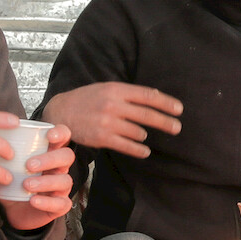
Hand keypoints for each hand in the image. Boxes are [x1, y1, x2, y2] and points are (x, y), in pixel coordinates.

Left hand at [0, 123, 78, 230]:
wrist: (12, 212)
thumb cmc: (13, 186)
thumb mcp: (3, 170)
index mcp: (48, 153)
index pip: (63, 137)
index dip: (60, 133)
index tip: (49, 136)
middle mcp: (58, 168)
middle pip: (67, 156)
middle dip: (50, 158)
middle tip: (29, 165)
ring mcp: (61, 187)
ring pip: (65, 180)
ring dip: (45, 181)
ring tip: (26, 185)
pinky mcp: (60, 205)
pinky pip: (61, 203)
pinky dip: (47, 202)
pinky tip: (33, 201)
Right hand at [39, 82, 182, 157]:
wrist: (61, 111)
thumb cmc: (88, 99)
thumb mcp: (108, 89)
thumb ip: (129, 94)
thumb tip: (157, 98)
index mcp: (117, 90)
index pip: (147, 95)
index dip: (165, 103)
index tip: (179, 109)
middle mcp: (113, 105)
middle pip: (147, 115)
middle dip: (165, 122)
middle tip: (177, 128)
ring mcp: (108, 122)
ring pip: (138, 132)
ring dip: (143, 135)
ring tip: (143, 136)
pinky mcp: (102, 138)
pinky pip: (128, 146)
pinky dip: (139, 150)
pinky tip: (145, 151)